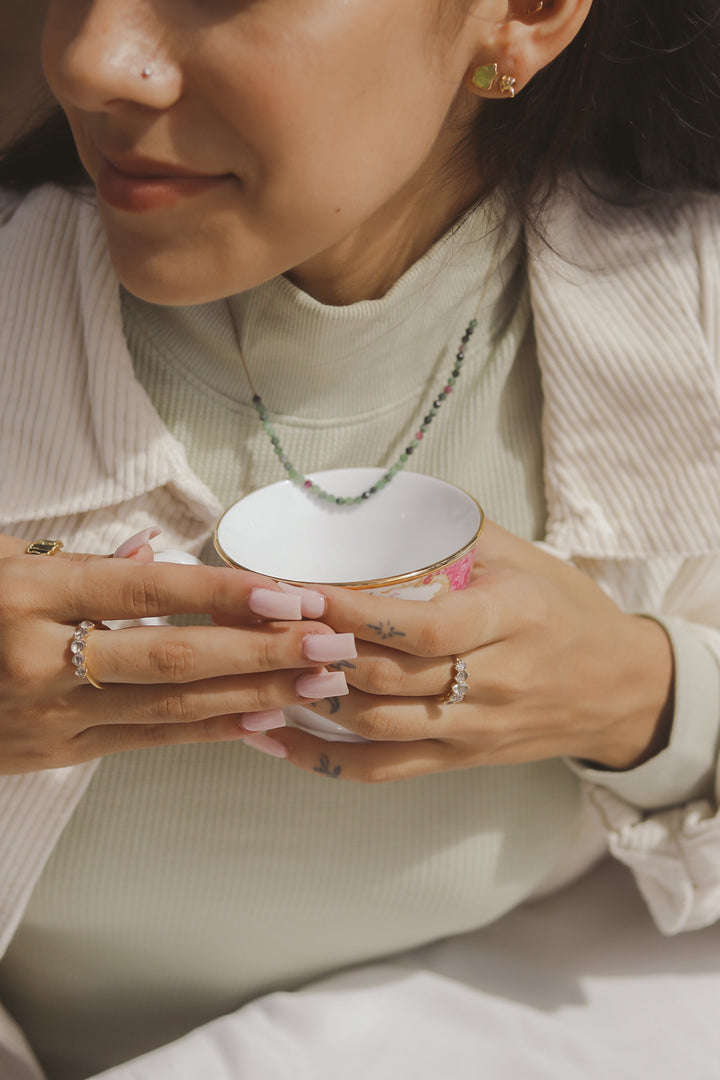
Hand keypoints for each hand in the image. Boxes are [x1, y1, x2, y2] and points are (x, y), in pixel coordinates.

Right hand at [0, 534, 352, 773]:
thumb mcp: (3, 562)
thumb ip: (83, 563)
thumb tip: (153, 552)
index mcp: (27, 595)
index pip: (145, 592)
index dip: (223, 595)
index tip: (290, 595)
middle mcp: (38, 660)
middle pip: (171, 660)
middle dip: (261, 655)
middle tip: (330, 646)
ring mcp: (46, 718)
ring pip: (167, 711)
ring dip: (252, 697)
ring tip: (316, 685)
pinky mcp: (52, 757)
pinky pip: (143, 744)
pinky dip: (206, 733)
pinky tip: (260, 723)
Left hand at [260, 521, 674, 782]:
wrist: (619, 689)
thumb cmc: (567, 611)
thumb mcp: (524, 558)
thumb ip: (453, 535)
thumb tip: (373, 503)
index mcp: (513, 620)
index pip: (424, 628)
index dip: (355, 616)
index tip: (300, 593)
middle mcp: (494, 681)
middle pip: (389, 678)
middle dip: (316, 654)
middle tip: (257, 627)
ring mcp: (475, 729)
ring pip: (377, 726)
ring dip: (309, 702)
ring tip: (254, 673)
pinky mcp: (461, 761)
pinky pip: (384, 771)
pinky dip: (323, 761)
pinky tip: (274, 740)